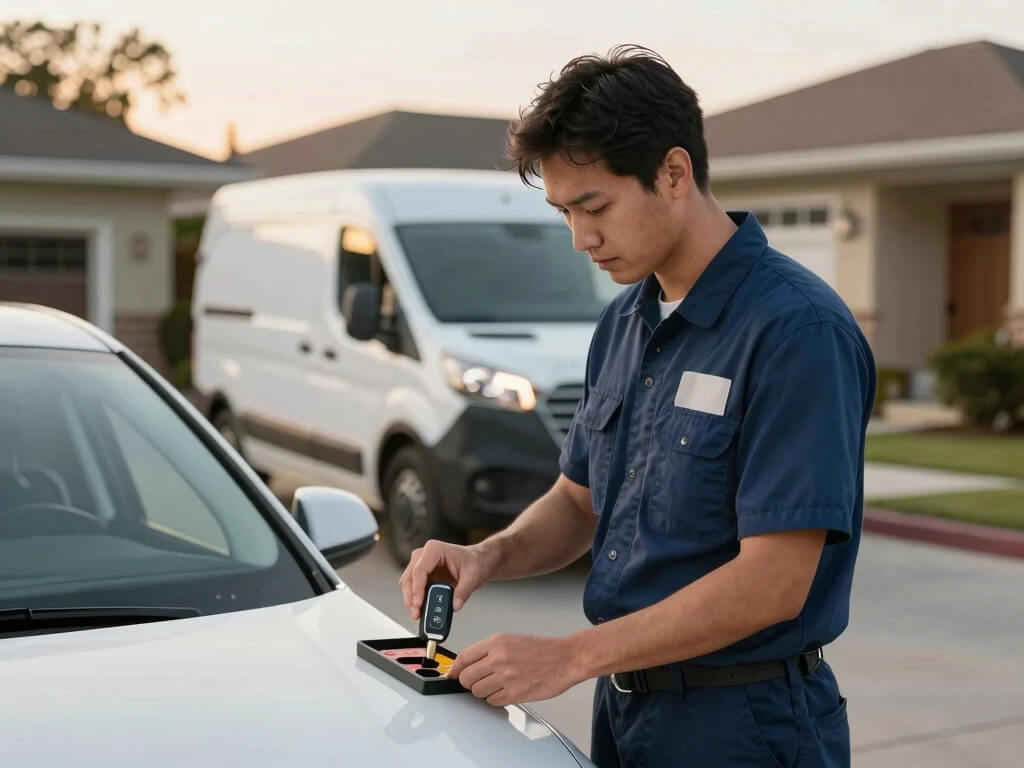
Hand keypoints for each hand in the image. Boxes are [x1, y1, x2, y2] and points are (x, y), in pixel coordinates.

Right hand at [399, 539, 496, 620]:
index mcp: (434, 550)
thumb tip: (454, 606)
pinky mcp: (423, 576)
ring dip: (411, 600)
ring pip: (408, 584)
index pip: (420, 570)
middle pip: (409, 578)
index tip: (418, 603)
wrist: (478, 561)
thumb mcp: (472, 576)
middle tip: (416, 613)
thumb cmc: (475, 562)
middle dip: (411, 597)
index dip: (417, 588)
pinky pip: (414, 589)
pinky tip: (420, 610)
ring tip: (418, 615)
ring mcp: (421, 565)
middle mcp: (424, 555)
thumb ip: (463, 592)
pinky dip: (415, 600)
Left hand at [446, 633, 579, 706]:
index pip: (464, 657)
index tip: (452, 674)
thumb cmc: (541, 649)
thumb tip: (467, 664)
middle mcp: (499, 659)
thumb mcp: (511, 640)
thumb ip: (488, 651)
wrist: (565, 658)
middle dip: (470, 682)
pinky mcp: (515, 693)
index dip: (455, 668)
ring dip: (483, 691)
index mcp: (497, 642)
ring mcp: (506, 677)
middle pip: (466, 677)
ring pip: (477, 692)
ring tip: (497, 685)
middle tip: (480, 681)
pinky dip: (496, 699)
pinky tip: (506, 691)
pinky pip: (492, 701)